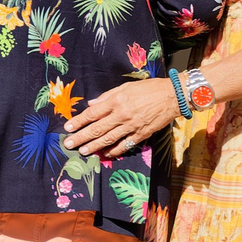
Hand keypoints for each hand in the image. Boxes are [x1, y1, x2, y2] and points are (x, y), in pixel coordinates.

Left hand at [65, 78, 180, 158]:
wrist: (173, 96)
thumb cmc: (149, 88)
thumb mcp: (125, 87)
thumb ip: (107, 96)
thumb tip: (91, 105)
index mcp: (116, 101)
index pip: (92, 114)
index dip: (79, 121)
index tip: (68, 127)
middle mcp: (122, 115)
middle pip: (97, 129)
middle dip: (81, 137)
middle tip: (68, 144)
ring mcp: (132, 126)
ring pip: (109, 139)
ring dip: (94, 146)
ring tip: (82, 151)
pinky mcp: (142, 134)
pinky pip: (125, 145)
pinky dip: (114, 151)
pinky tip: (105, 154)